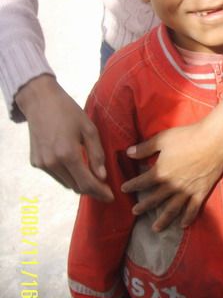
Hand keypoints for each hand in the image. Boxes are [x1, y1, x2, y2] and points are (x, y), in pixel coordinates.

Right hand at [15, 75, 112, 200]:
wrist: (40, 101)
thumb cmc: (68, 111)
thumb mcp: (89, 129)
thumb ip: (96, 154)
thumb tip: (102, 176)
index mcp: (68, 154)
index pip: (87, 183)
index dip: (100, 192)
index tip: (110, 196)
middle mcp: (52, 163)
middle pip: (76, 187)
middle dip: (92, 189)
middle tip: (104, 187)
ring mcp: (42, 164)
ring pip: (66, 184)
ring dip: (79, 182)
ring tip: (91, 175)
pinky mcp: (36, 162)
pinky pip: (56, 176)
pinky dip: (67, 175)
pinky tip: (74, 165)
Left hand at [122, 119, 222, 230]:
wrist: (213, 141)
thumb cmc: (187, 137)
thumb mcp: (162, 139)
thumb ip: (145, 148)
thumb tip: (128, 153)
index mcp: (160, 172)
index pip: (141, 182)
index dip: (131, 185)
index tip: (123, 189)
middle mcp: (172, 185)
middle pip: (154, 199)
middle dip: (143, 206)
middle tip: (135, 212)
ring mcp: (187, 191)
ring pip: (172, 209)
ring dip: (163, 220)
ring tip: (155, 228)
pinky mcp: (201, 192)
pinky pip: (193, 209)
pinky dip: (187, 218)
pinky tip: (183, 225)